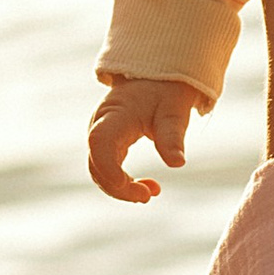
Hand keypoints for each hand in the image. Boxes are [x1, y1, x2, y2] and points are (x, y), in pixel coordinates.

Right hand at [88, 75, 203, 203]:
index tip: (128, 185)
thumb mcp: (174, 112)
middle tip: (149, 195)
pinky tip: (145, 188)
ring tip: (152, 192)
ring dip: (121, 188)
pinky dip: (122, 183)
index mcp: (115, 113)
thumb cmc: (165, 93)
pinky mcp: (106, 144)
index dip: (107, 167)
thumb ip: (172, 136)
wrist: (155, 78)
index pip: (100, 142)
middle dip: (119, 187)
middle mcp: (100, 125)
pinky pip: (105, 169)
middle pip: (96, 164)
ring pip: (98, 171)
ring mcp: (100, 135)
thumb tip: (177, 163)